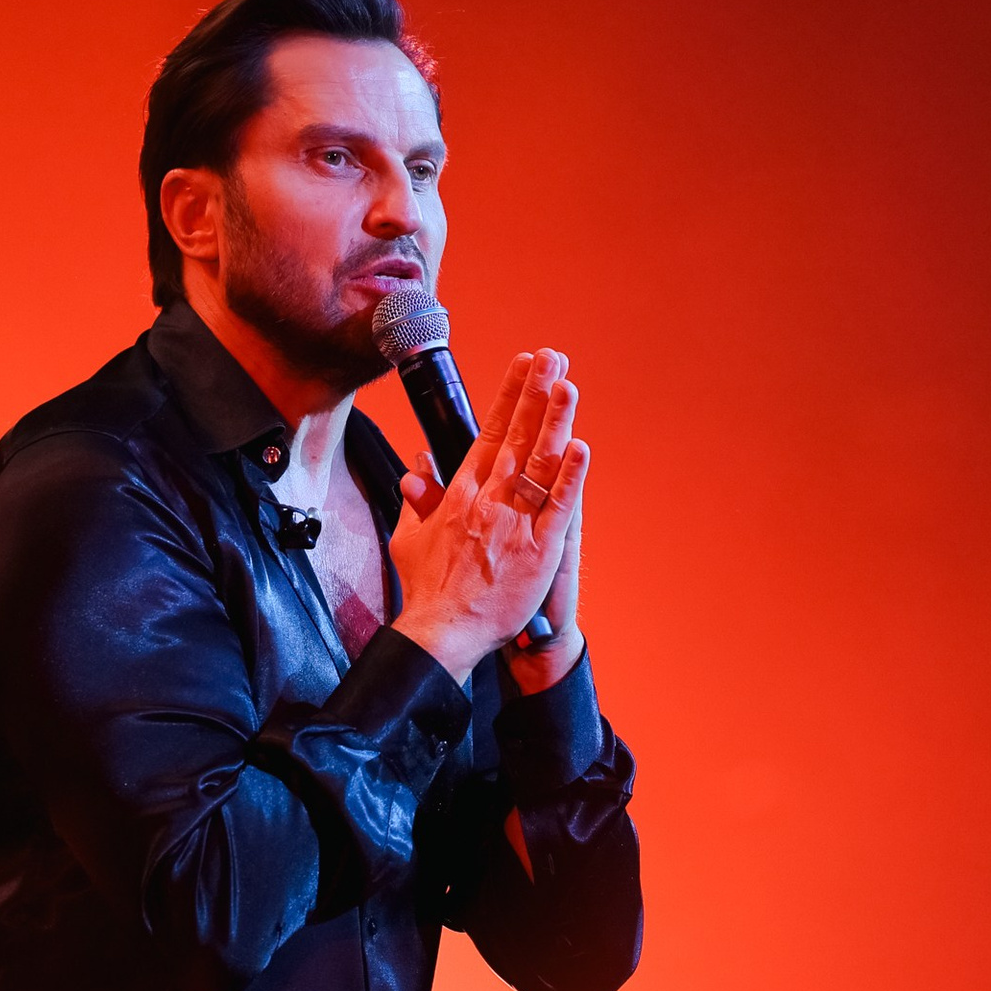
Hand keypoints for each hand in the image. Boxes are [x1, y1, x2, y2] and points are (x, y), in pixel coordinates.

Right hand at [391, 349, 589, 684]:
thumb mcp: (410, 537)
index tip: (523, 366)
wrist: (442, 633)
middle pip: (516, 437)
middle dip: (535, 393)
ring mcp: (515, 524)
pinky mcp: (538, 551)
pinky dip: (569, 478)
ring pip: (539, 464)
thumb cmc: (427, 590)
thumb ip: (418, 498)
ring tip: (568, 385)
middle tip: (552, 357)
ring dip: (555, 422)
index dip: (508, 397)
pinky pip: (558, 508)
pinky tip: (580, 449)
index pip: (488, 433)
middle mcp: (488, 501)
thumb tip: (417, 467)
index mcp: (459, 495)